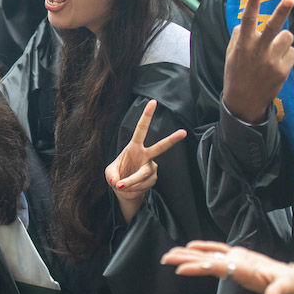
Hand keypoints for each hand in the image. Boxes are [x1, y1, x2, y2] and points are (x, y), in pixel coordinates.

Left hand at [106, 99, 186, 222]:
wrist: (124, 191)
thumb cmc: (116, 176)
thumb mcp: (109, 173)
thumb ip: (111, 175)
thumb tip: (117, 182)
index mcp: (134, 147)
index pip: (141, 129)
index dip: (147, 115)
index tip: (153, 102)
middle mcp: (145, 155)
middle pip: (160, 147)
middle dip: (171, 140)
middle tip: (183, 132)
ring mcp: (151, 167)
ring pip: (144, 174)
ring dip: (131, 182)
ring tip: (121, 185)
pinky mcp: (153, 179)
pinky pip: (143, 184)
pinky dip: (133, 188)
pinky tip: (131, 188)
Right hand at [161, 240, 293, 293]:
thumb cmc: (291, 285)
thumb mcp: (288, 289)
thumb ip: (279, 293)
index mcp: (246, 267)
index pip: (218, 266)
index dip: (200, 267)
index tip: (182, 269)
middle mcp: (239, 259)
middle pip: (208, 257)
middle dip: (187, 258)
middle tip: (166, 258)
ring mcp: (238, 257)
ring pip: (209, 254)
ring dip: (189, 254)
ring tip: (170, 254)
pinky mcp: (238, 258)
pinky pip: (217, 251)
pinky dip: (203, 248)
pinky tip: (190, 247)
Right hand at [221, 0, 293, 123]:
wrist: (244, 102)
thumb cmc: (236, 74)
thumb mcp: (230, 54)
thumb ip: (238, 36)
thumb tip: (246, 22)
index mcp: (243, 45)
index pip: (247, 21)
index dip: (251, 4)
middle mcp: (258, 51)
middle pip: (272, 27)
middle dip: (281, 11)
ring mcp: (272, 61)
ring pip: (287, 36)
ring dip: (283, 38)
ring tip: (274, 48)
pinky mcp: (283, 70)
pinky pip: (292, 52)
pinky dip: (286, 54)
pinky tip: (277, 63)